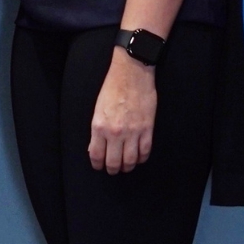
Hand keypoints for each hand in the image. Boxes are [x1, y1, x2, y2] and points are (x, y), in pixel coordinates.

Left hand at [90, 47, 158, 173]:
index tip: (100, 166)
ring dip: (128, 166)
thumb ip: (98, 130)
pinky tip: (139, 157)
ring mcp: (132, 132)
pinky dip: (142, 158)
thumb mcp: (98, 109)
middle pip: (114, 162)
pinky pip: (145, 151)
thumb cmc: (113, 88)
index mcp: (99, 127)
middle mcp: (115, 133)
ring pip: (130, 160)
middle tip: (113, 169)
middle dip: (113, 169)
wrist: (132, 73)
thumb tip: (96, 147)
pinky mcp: (147, 128)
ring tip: (126, 165)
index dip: (98, 164)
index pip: (96, 155)